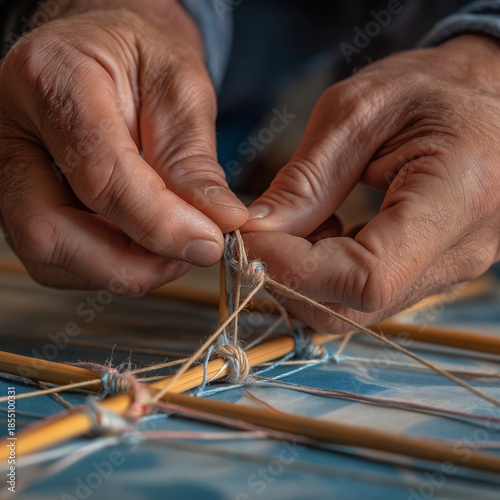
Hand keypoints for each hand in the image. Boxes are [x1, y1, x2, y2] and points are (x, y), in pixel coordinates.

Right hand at [0, 2, 246, 294]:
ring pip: (47, 255)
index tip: (209, 243)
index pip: (99, 174)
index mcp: (50, 80)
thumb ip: (194, 162)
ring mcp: (7, 174)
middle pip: (48, 232)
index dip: (160, 223)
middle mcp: (9, 134)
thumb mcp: (180, 89)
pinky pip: (56, 260)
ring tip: (173, 247)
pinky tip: (144, 244)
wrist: (106, 53)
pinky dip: (107, 266)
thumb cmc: (140, 60)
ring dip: (121, 269)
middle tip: (191, 254)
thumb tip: (222, 222)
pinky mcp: (20, 203)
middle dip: (132, 264)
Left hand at [242, 35, 499, 331]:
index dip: (295, 270)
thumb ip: (306, 180)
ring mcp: (448, 271)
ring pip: (353, 308)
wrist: (482, 98)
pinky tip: (325, 230)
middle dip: (288, 277)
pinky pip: (364, 296)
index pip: (365, 277)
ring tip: (301, 219)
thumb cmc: (429, 90)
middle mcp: (460, 251)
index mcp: (458, 197)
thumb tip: (258, 232)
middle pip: (352, 306)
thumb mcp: (358, 113)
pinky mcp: (431, 273)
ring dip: (305, 275)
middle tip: (262, 232)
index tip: (250, 241)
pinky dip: (325, 272)